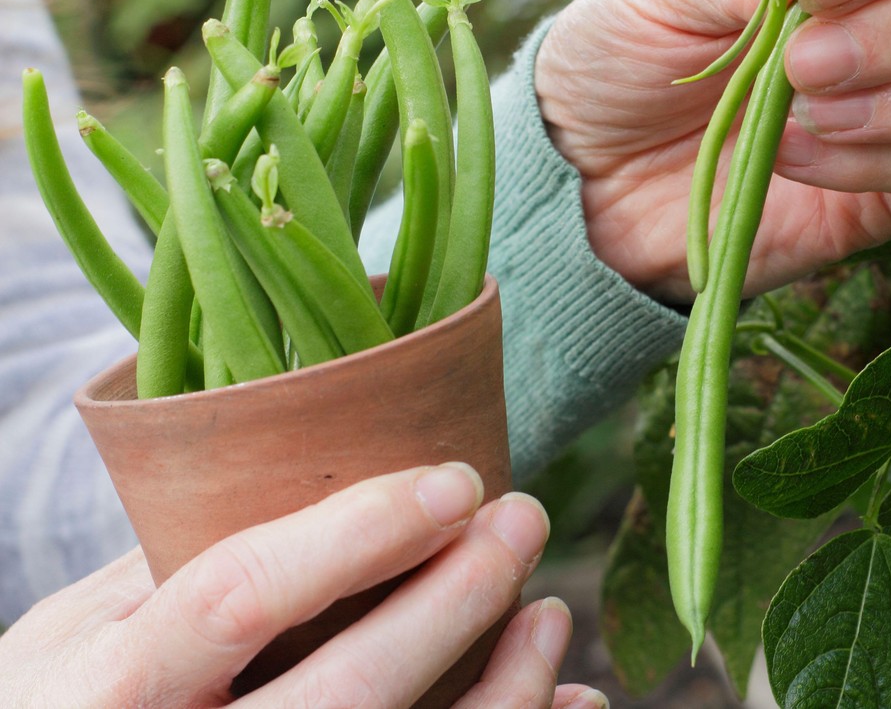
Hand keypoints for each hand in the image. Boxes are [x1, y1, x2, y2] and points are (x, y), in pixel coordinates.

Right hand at [0, 465, 606, 707]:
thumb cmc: (66, 696)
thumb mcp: (86, 621)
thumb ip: (188, 554)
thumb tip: (335, 464)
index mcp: (115, 684)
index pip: (242, 595)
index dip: (359, 535)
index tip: (455, 480)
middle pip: (348, 693)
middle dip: (454, 602)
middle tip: (523, 518)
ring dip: (502, 690)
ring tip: (549, 610)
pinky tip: (565, 702)